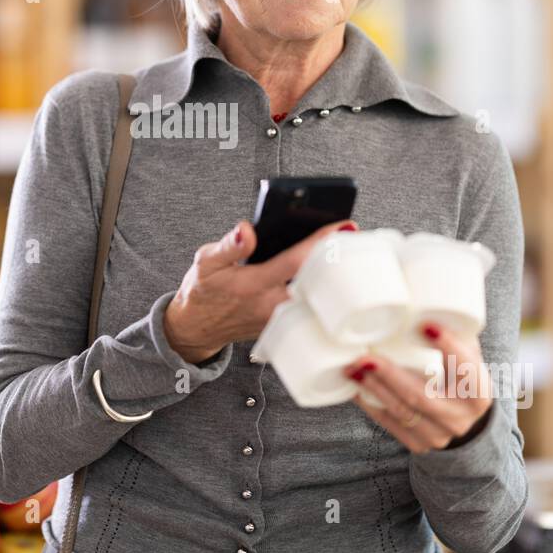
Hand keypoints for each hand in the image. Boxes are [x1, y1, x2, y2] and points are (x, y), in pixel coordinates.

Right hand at [163, 219, 357, 363]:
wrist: (196, 328)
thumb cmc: (202, 291)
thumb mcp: (204, 262)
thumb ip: (228, 245)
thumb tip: (247, 229)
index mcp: (252, 284)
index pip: (294, 261)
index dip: (320, 243)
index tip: (342, 224)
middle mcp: (269, 304)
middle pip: (316, 282)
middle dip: (337, 260)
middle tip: (357, 238)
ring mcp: (279, 320)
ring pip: (316, 297)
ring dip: (333, 275)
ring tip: (350, 251)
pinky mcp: (282, 328)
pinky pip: (308, 307)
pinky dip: (323, 290)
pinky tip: (332, 274)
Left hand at [345, 322, 493, 453]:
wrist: (468, 427)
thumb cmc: (463, 382)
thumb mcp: (469, 361)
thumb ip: (455, 337)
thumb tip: (428, 298)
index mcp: (479, 393)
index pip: (466, 369)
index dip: (448, 347)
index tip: (426, 324)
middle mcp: (460, 416)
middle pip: (421, 396)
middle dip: (390, 375)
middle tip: (365, 355)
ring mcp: (440, 434)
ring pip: (402, 412)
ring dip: (373, 389)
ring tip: (352, 368)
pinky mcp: (419, 445)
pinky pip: (390, 425)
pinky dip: (371, 405)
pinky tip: (355, 388)